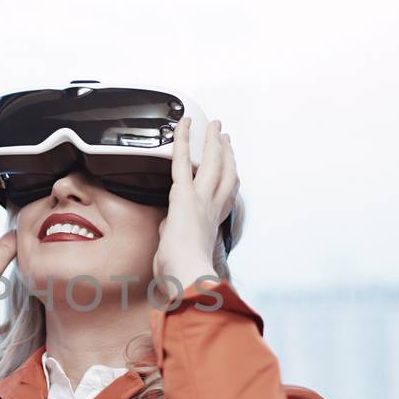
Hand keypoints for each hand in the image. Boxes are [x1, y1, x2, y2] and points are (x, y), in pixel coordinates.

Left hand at [152, 113, 238, 292]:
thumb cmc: (183, 274)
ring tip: (214, 125)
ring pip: (212, 161)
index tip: (231, 168)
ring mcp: (201, 198)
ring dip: (213, 140)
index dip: (231, 178)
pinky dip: (181, 139)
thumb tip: (167, 226)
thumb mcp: (181, 254)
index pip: (226, 195)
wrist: (186, 274)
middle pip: (226, 173)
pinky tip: (182, 124)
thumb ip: (174, 236)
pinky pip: (181, 160)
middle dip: (227, 153)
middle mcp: (212, 208)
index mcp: (213, 224)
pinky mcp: (184, 193)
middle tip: (225, 137)